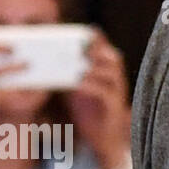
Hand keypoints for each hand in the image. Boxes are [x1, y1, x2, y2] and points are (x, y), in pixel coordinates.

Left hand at [66, 33, 130, 168]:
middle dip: (99, 49)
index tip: (86, 30)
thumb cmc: (90, 112)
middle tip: (82, 44)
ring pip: (113, 72)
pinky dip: (92, 85)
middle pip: (113, 57)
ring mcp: (118, 92)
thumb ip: (71, 75)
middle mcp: (116, 80)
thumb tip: (51, 62)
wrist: (104, 138)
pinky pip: (106, 92)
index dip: (99, 39)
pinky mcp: (114, 106)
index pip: (107, 50)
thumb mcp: (78, 90)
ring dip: (95, 65)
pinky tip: (78, 82)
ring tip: (79, 62)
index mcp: (109, 73)